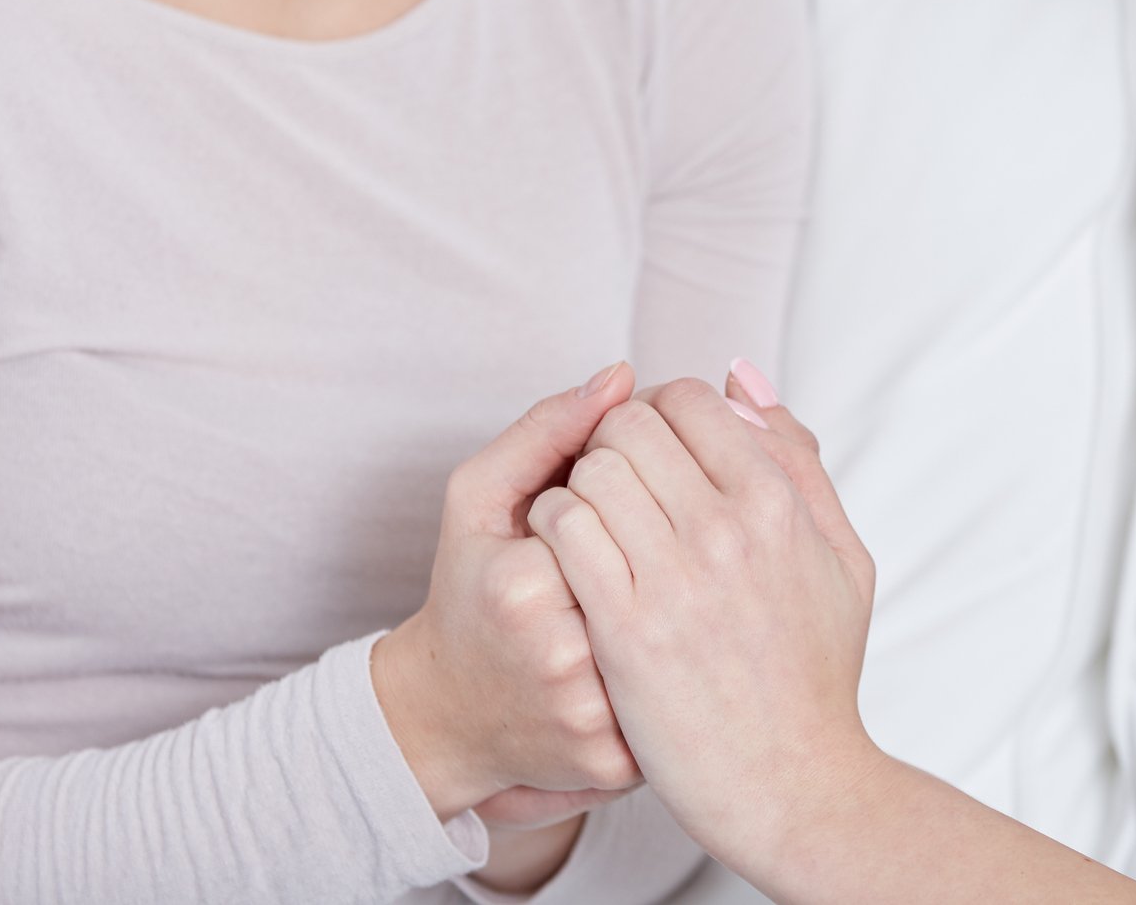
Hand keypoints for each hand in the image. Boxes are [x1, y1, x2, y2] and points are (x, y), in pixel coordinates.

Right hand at [372, 364, 644, 821]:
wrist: (447, 718)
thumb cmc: (469, 594)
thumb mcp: (477, 500)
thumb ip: (545, 429)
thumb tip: (620, 374)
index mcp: (522, 585)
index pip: (622, 505)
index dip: (633, 494)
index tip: (624, 502)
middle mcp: (560, 658)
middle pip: (659, 568)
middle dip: (665, 547)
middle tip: (650, 548)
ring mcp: (592, 717)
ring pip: (680, 630)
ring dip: (686, 601)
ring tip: (663, 593)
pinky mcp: (619, 762)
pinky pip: (683, 692)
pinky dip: (688, 662)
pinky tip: (672, 646)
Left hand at [529, 370, 881, 872]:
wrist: (793, 785)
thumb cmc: (818, 672)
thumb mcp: (841, 556)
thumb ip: (797, 459)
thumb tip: (742, 377)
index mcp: (779, 503)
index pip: (691, 400)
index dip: (660, 412)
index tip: (655, 449)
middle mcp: (728, 530)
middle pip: (631, 426)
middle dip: (613, 440)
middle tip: (614, 479)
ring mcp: (674, 579)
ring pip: (591, 470)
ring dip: (579, 481)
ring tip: (590, 516)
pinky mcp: (625, 629)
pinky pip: (566, 529)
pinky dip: (554, 524)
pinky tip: (567, 550)